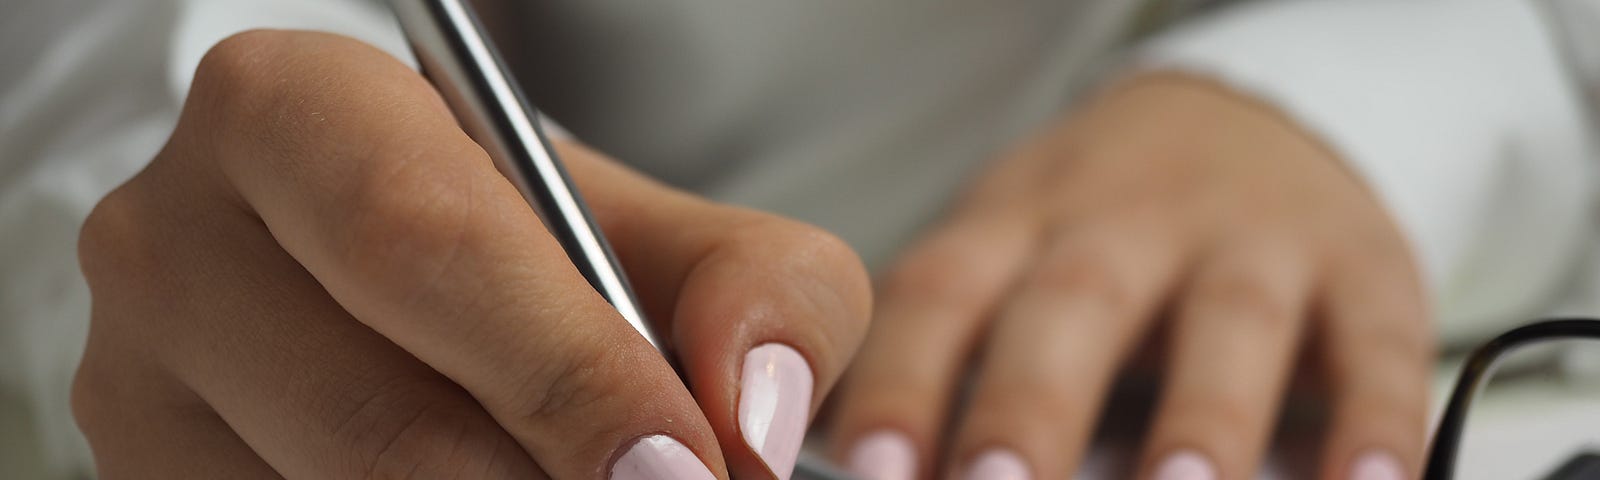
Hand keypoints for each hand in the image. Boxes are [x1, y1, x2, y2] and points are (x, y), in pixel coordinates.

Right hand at [72, 30, 869, 479]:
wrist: (413, 303)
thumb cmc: (543, 256)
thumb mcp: (665, 236)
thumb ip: (757, 290)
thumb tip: (754, 414)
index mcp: (290, 112)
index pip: (424, 244)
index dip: (566, 371)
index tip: (681, 464)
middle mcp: (173, 241)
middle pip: (375, 420)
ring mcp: (133, 388)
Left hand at [827, 74, 1431, 479]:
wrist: (1251, 120)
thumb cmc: (1097, 231)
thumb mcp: (1008, 258)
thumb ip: (944, 358)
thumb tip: (846, 469)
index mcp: (1013, 226)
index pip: (939, 295)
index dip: (902, 381)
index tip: (872, 467)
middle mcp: (1123, 223)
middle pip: (1070, 304)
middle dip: (1032, 404)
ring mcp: (1247, 238)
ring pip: (1226, 318)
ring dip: (1202, 414)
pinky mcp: (1361, 267)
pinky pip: (1373, 340)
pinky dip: (1373, 414)